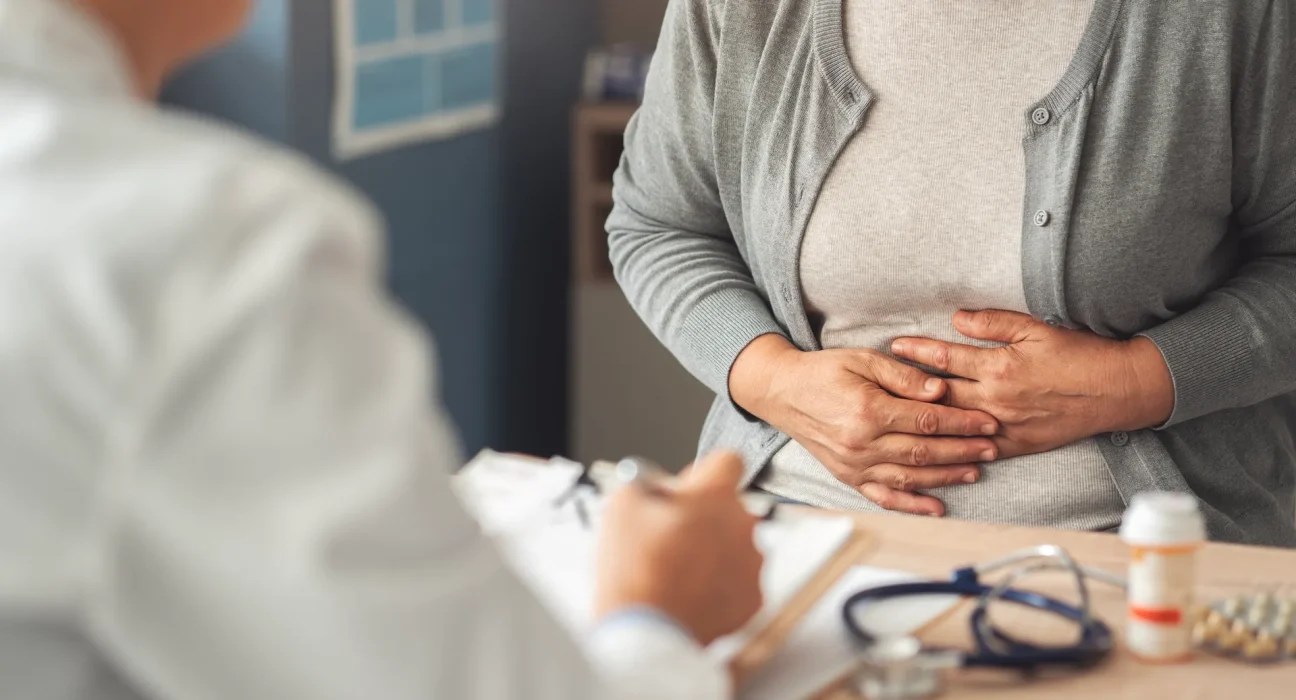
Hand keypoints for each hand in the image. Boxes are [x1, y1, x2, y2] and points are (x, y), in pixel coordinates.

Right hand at [595, 451, 763, 645]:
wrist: (647, 633)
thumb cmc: (635, 572)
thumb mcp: (622, 505)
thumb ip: (645, 484)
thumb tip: (653, 487)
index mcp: (716, 496)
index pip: (727, 460)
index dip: (702, 473)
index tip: (686, 490)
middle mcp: (743, 525)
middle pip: (729, 507)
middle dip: (704, 516)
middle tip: (670, 535)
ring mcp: (751, 564)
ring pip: (735, 544)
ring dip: (712, 550)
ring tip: (676, 569)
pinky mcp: (752, 599)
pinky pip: (739, 579)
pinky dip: (719, 583)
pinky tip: (689, 591)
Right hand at [729, 335, 999, 516]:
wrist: (782, 392)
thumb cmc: (824, 371)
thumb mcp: (864, 359)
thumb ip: (903, 375)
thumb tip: (941, 389)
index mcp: (868, 410)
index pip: (926, 420)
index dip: (961, 422)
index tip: (987, 421)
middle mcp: (861, 443)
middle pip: (923, 451)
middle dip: (963, 450)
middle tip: (992, 448)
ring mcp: (853, 464)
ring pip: (909, 476)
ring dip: (945, 476)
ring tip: (975, 472)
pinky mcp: (847, 476)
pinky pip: (883, 496)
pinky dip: (911, 505)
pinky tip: (937, 507)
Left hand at [890, 310, 1174, 458]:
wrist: (1117, 390)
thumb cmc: (1078, 354)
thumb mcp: (1036, 328)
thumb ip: (993, 324)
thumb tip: (957, 319)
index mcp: (999, 367)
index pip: (946, 357)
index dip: (917, 351)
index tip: (894, 346)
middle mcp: (997, 399)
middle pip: (941, 394)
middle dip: (909, 388)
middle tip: (879, 384)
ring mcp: (1005, 425)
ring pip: (953, 425)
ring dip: (924, 420)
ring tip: (894, 415)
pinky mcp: (1017, 445)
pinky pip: (976, 450)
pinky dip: (953, 449)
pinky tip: (931, 447)